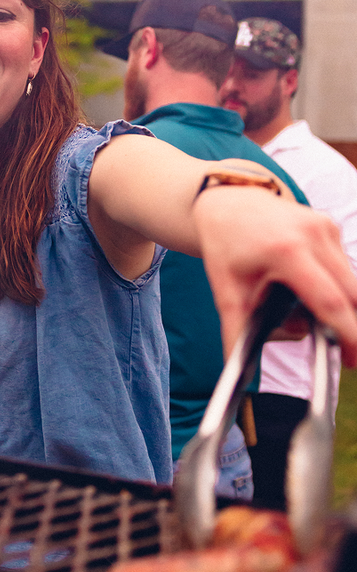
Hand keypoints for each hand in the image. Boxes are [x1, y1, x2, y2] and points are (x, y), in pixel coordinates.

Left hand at [192, 188, 356, 365]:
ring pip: (351, 281)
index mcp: (286, 251)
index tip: (352, 359)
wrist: (228, 200)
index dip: (347, 333)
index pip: (329, 300)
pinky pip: (344, 266)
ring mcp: (325, 227)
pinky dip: (336, 286)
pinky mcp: (330, 226)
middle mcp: (312, 235)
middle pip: (350, 293)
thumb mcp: (226, 290)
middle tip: (346, 356)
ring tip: (319, 322)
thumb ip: (236, 332)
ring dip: (343, 307)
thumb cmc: (226, 245)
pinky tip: (309, 291)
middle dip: (353, 328)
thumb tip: (236, 370)